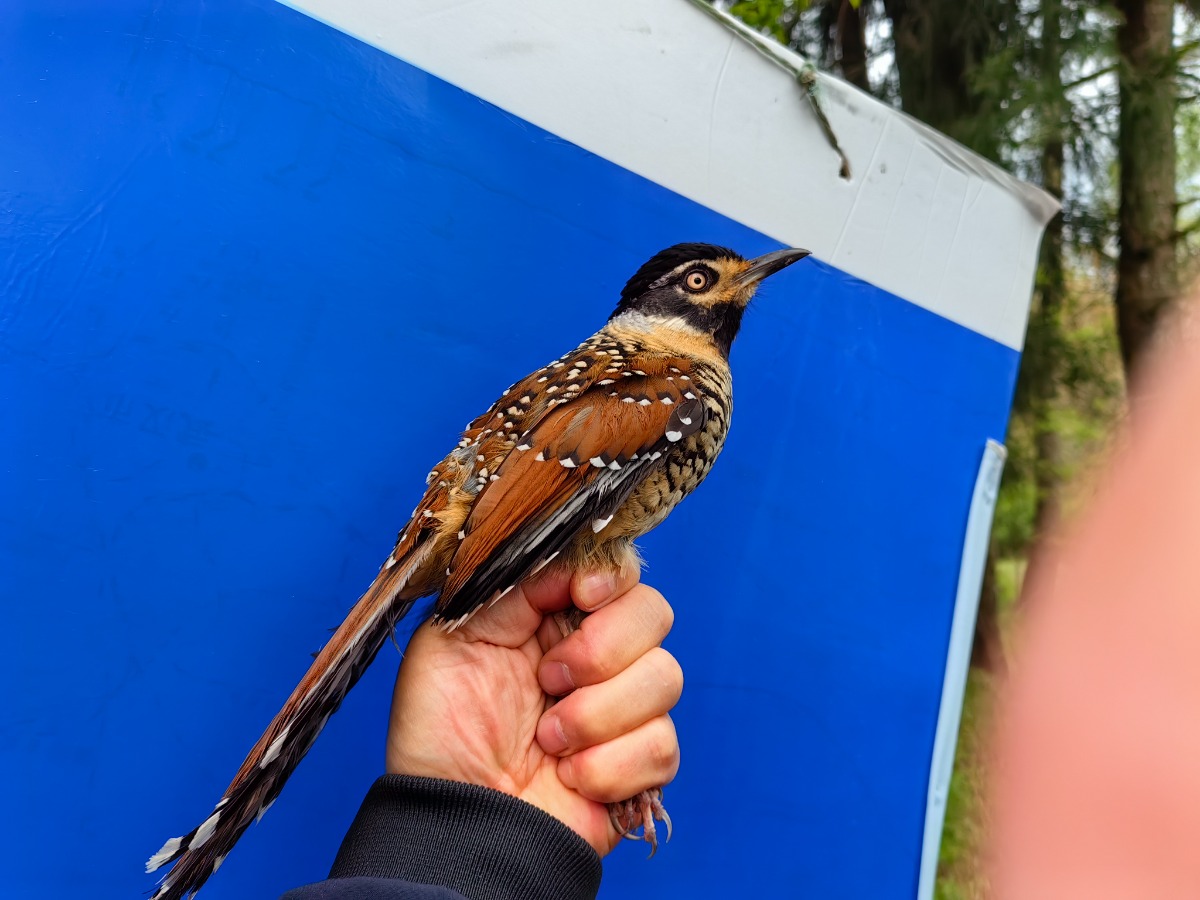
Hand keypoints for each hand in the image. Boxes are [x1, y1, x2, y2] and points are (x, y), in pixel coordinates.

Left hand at [385, 566, 682, 854]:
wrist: (450, 819)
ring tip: (548, 739)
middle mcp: (597, 655)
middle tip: (548, 680)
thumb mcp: (455, 634)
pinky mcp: (639, 764)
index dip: (609, 577)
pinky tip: (569, 776)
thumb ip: (512, 584)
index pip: (618, 570)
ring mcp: (622, 709)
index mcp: (554, 615)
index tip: (583, 595)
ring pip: (665, 678)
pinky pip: (663, 745)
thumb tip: (573, 562)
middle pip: (654, 613)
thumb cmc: (439, 730)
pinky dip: (609, 765)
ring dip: (598, 714)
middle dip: (602, 649)